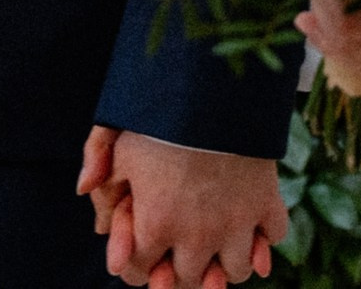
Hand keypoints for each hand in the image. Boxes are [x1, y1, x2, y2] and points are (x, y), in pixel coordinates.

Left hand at [77, 126, 282, 286]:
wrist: (215, 90)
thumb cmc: (161, 115)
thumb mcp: (118, 136)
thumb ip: (97, 165)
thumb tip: (87, 200)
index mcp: (155, 225)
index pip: (140, 274)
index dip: (137, 264)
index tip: (142, 249)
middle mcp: (197, 236)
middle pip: (190, 279)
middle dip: (181, 268)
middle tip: (181, 248)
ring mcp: (236, 223)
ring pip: (238, 271)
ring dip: (228, 262)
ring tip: (220, 242)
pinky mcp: (267, 203)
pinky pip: (273, 236)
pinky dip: (265, 234)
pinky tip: (251, 220)